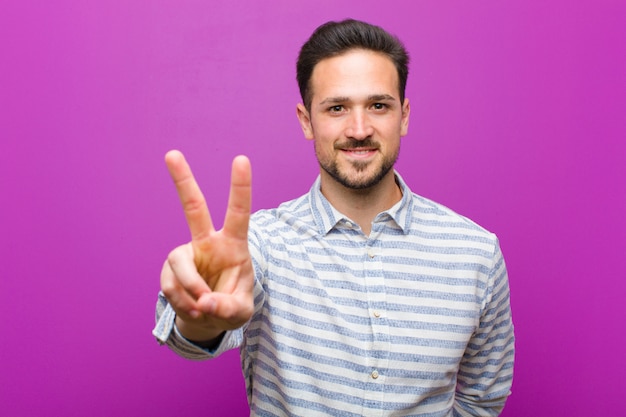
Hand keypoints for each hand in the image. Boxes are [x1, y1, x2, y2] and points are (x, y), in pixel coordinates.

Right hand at [161, 150, 253, 341]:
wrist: (209, 320)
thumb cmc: (231, 306)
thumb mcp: (240, 312)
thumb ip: (228, 308)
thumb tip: (204, 302)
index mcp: (233, 245)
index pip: (238, 212)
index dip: (240, 187)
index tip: (241, 159)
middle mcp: (207, 243)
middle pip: (193, 208)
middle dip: (182, 181)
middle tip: (171, 153)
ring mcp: (186, 255)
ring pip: (179, 264)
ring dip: (189, 291)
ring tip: (202, 309)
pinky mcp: (169, 271)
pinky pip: (170, 286)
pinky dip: (182, 303)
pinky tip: (193, 310)